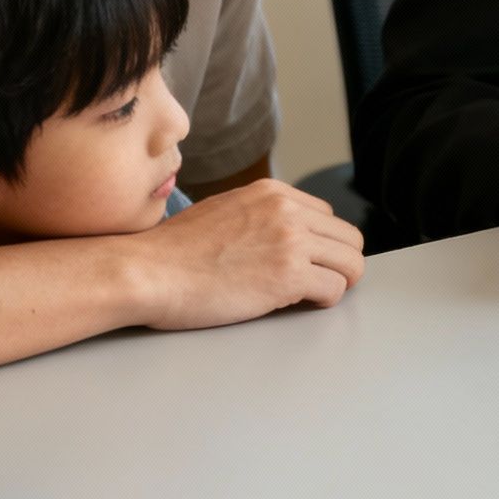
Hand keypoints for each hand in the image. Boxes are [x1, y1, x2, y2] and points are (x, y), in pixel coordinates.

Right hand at [128, 178, 364, 329]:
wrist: (146, 271)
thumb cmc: (172, 251)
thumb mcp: (223, 211)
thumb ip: (258, 216)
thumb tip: (280, 236)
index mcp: (271, 193)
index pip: (327, 215)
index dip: (322, 244)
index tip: (310, 263)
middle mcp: (287, 210)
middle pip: (349, 238)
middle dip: (339, 263)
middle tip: (321, 283)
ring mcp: (290, 241)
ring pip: (352, 263)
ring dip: (338, 283)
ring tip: (313, 296)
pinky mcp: (288, 275)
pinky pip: (335, 289)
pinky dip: (324, 302)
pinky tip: (301, 305)